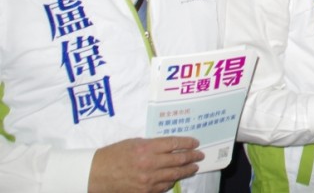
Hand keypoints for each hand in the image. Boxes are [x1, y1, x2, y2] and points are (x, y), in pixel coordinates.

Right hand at [88, 136, 203, 192]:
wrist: (96, 174)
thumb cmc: (114, 155)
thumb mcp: (134, 143)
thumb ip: (153, 145)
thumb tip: (170, 146)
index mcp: (147, 148)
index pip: (174, 144)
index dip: (188, 143)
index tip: (196, 143)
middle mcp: (150, 164)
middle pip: (178, 160)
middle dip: (192, 157)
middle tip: (200, 155)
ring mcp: (148, 180)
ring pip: (174, 175)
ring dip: (186, 171)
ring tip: (193, 167)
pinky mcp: (145, 191)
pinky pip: (164, 186)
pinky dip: (172, 181)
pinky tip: (176, 178)